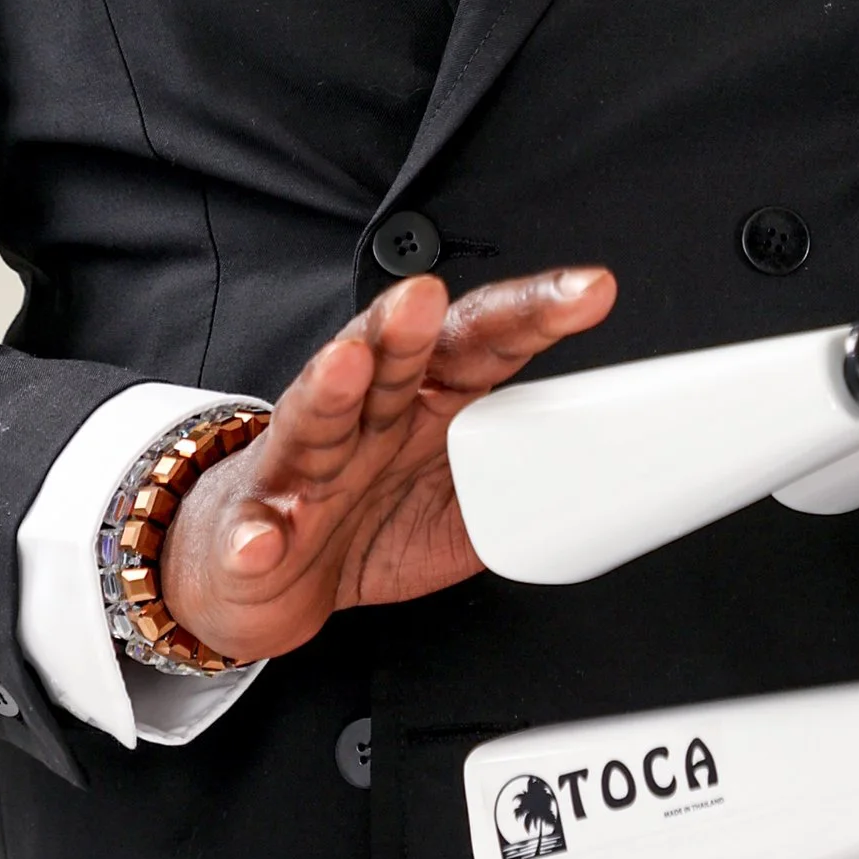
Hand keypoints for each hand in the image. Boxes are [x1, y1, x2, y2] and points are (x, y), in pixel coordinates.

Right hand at [158, 266, 614, 663]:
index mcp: (429, 399)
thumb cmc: (367, 516)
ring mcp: (306, 463)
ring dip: (330, 388)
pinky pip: (254, 528)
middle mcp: (367, 414)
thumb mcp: (460, 503)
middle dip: (408, 325)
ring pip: (315, 417)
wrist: (262, 567)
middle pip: (391, 357)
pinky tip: (263, 536)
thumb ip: (519, 486)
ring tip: (346, 366)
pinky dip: (256, 533)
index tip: (589, 291)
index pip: (485, 340)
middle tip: (426, 299)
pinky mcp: (254, 521)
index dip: (535, 313)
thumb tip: (604, 491)